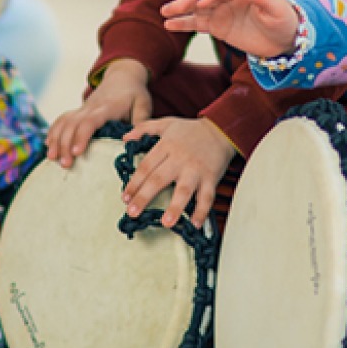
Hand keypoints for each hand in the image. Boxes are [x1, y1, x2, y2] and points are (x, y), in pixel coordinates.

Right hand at [46, 59, 151, 165]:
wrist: (123, 76)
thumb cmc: (134, 94)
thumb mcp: (143, 104)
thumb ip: (141, 122)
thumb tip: (131, 141)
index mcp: (106, 108)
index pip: (89, 121)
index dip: (82, 136)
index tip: (77, 153)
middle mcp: (90, 108)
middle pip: (72, 125)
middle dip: (65, 144)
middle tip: (65, 165)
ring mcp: (82, 109)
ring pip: (64, 122)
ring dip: (56, 140)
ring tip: (52, 159)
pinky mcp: (78, 111)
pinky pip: (61, 119)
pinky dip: (53, 132)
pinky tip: (48, 146)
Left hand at [121, 117, 236, 229]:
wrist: (221, 129)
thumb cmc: (191, 129)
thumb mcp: (166, 123)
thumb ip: (144, 128)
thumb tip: (125, 138)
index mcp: (167, 146)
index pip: (146, 166)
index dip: (134, 183)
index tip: (125, 197)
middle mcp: (180, 159)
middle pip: (159, 179)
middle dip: (144, 197)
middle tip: (132, 213)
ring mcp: (196, 170)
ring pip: (184, 190)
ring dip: (175, 208)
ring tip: (166, 223)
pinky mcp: (211, 178)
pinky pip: (206, 197)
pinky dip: (201, 211)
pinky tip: (194, 224)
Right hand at [161, 0, 298, 58]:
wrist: (284, 38)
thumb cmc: (283, 19)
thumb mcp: (277, 9)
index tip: (201, 5)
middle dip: (188, 1)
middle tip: (173, 7)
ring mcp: (221, 12)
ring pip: (196, 10)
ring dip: (181, 11)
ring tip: (164, 13)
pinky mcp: (218, 27)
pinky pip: (198, 24)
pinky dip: (184, 24)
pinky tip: (169, 24)